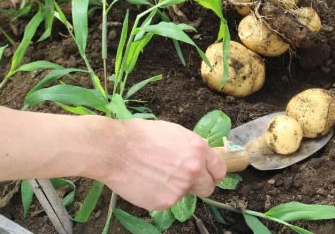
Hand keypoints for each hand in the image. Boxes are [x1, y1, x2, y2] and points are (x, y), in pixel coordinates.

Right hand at [97, 119, 226, 210]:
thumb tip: (199, 157)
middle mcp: (194, 170)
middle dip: (200, 184)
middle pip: (208, 187)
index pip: (220, 169)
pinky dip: (160, 194)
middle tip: (184, 179)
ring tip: (157, 174)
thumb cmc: (141, 135)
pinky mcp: (165, 202)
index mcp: (199, 150)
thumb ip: (191, 148)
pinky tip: (147, 182)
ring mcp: (180, 188)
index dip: (213, 172)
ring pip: (186, 194)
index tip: (208, 174)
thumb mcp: (175, 132)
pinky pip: (168, 200)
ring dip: (177, 188)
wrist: (115, 149)